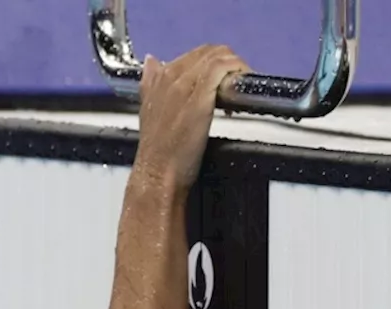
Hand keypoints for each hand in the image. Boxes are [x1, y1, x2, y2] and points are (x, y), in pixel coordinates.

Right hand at [133, 45, 250, 191]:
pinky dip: (237, 72)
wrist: (157, 174)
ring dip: (236, 67)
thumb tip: (152, 61)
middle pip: (208, 51)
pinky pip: (222, 69)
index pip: (194, 55)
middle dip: (227, 62)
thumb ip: (150, 85)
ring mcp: (184, 85)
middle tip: (237, 84)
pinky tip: (242, 89)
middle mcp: (169, 76)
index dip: (213, 63)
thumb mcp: (148, 112)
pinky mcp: (200, 96)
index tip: (222, 82)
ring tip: (241, 88)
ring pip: (218, 56)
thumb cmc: (158, 153)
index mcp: (158, 79)